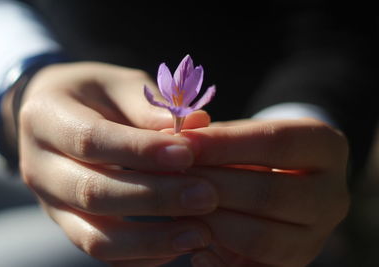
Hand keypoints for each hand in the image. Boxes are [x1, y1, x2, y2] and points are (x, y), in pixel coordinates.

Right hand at [11, 62, 218, 265]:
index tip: (188, 154)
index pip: (91, 140)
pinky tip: (178, 243)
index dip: (141, 151)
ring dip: (151, 239)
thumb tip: (197, 125)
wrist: (55, 115)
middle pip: (93, 192)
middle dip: (155, 198)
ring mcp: (50, 202)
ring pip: (95, 236)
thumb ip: (150, 106)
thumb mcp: (117, 85)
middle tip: (206, 196)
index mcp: (47, 118)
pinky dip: (142, 255)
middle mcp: (39, 166)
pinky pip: (102, 251)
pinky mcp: (67, 224)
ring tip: (200, 233)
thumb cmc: (94, 94)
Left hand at [181, 118, 349, 266]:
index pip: (276, 142)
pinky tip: (195, 246)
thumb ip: (213, 136)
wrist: (283, 178)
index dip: (224, 144)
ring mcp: (319, 235)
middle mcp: (332, 195)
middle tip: (170, 179)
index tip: (183, 144)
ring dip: (211, 223)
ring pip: (262, 238)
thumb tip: (174, 139)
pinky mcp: (297, 262)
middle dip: (212, 186)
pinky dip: (221, 260)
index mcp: (326, 148)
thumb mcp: (243, 133)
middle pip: (269, 193)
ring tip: (176, 207)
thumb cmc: (256, 150)